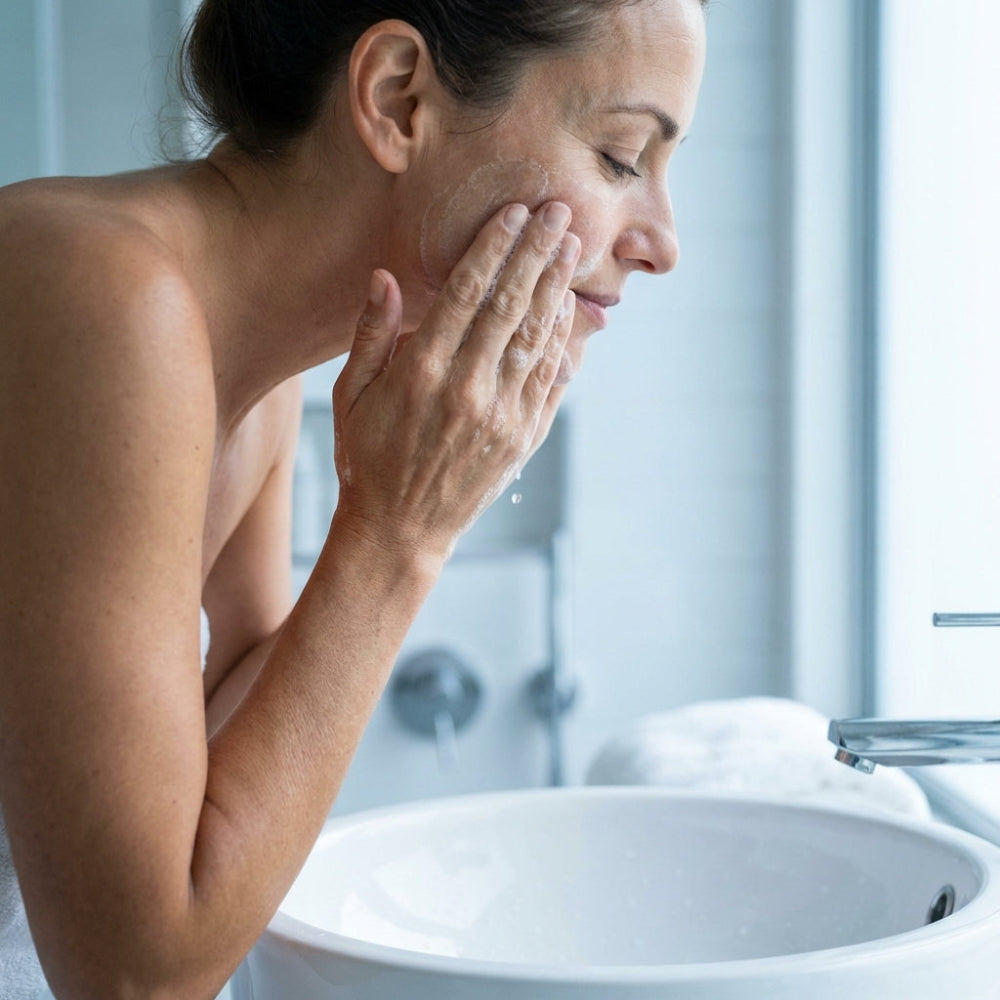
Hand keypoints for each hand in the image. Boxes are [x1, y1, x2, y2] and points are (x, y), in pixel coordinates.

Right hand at [332, 201, 579, 558]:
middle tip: (559, 212)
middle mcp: (467, 389)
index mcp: (421, 372)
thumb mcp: (350, 396)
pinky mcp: (522, 439)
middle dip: (537, 253)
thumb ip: (371, 335)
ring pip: (536, 337)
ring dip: (556, 287)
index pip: (465, 293)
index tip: (514, 212)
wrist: (401, 530)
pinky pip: (549, 379)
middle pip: (510, 305)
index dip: (493, 247)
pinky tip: (567, 309)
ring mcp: (501, 416)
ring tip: (571, 247)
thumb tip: (383, 277)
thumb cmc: (368, 457)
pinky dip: (560, 340)